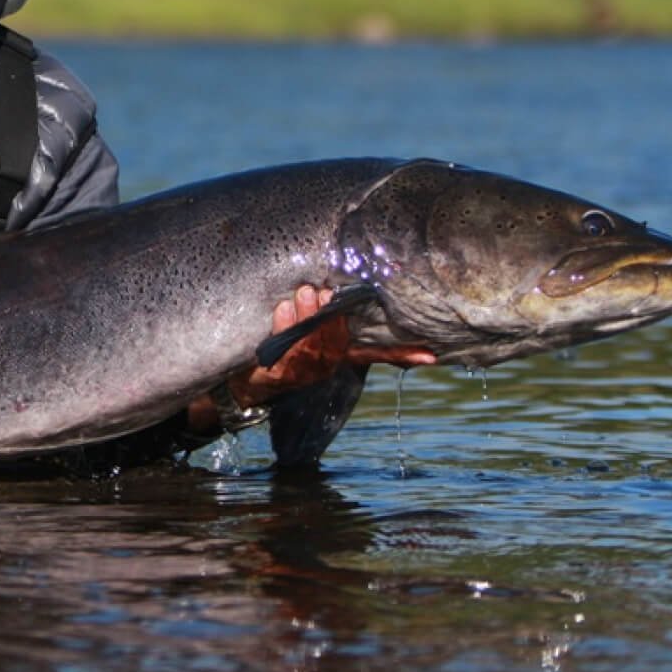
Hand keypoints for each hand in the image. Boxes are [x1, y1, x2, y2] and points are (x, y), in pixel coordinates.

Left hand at [186, 285, 435, 431]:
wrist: (239, 382)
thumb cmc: (277, 348)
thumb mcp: (304, 332)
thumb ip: (323, 316)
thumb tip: (331, 288)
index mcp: (337, 355)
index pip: (375, 353)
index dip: (403, 354)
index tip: (431, 356)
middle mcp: (326, 366)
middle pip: (339, 339)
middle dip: (331, 313)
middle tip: (324, 289)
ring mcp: (303, 372)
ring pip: (313, 342)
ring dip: (308, 315)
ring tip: (304, 291)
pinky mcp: (279, 374)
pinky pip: (285, 348)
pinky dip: (285, 326)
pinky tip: (283, 307)